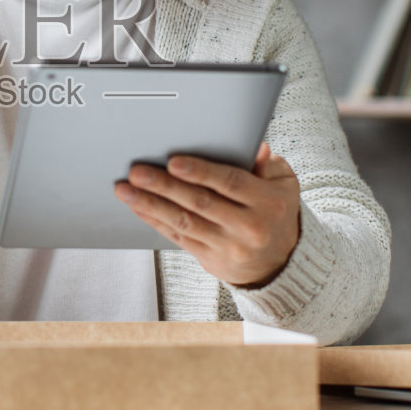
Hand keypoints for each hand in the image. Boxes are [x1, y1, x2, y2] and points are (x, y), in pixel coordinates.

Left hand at [113, 144, 300, 287]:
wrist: (280, 262)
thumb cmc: (276, 211)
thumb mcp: (283, 184)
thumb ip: (268, 164)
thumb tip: (256, 147)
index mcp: (267, 202)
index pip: (230, 183)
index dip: (200, 172)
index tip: (173, 161)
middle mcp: (248, 226)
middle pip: (200, 203)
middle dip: (164, 186)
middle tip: (137, 172)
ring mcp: (228, 245)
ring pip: (184, 222)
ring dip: (151, 205)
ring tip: (126, 190)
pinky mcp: (210, 259)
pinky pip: (178, 237)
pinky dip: (156, 221)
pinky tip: (138, 207)